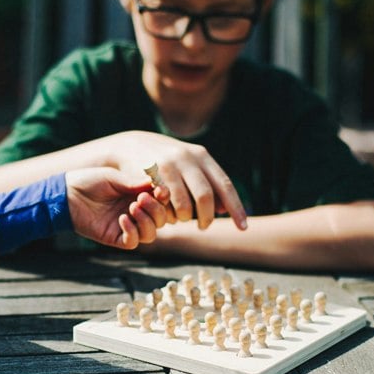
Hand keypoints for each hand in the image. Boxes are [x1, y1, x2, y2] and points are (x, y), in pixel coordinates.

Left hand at [65, 167, 169, 248]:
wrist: (66, 194)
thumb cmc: (88, 182)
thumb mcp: (113, 178)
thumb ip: (133, 183)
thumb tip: (154, 185)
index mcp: (138, 196)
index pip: (161, 202)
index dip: (164, 198)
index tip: (160, 191)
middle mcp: (136, 212)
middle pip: (160, 220)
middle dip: (156, 210)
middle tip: (141, 199)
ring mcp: (126, 226)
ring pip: (151, 233)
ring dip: (147, 222)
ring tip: (132, 208)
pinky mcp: (114, 237)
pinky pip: (132, 242)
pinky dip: (132, 232)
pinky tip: (122, 219)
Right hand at [108, 131, 247, 230]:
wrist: (130, 145)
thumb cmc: (166, 161)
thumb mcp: (190, 167)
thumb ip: (208, 185)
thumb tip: (226, 209)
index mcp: (202, 156)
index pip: (225, 185)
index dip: (236, 208)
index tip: (243, 227)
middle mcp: (187, 158)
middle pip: (206, 197)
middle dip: (207, 218)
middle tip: (204, 227)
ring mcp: (167, 165)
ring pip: (184, 204)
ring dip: (185, 218)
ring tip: (183, 220)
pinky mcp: (149, 175)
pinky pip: (164, 203)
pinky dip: (168, 213)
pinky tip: (167, 214)